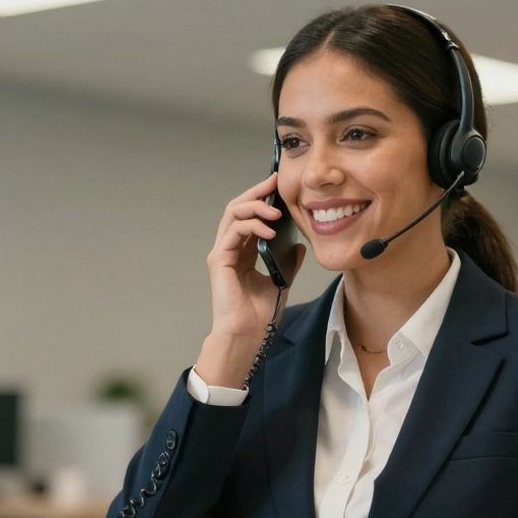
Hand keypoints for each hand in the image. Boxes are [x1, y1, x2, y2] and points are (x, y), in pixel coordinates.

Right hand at [195, 172, 305, 386]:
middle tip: (274, 182)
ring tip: (276, 211)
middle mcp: (229, 249)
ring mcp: (222, 253)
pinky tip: (270, 230)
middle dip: (256, 192)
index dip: (262, 199)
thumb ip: (288, 263)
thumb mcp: (281, 282)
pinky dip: (251, 226)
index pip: (249, 216)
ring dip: (255, 206)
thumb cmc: (259, 315)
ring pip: (232, 214)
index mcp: (242, 252)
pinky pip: (233, 232)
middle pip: (237, 208)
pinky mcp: (219, 260)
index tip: (279, 186)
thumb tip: (299, 246)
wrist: (247, 335)